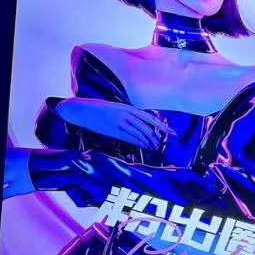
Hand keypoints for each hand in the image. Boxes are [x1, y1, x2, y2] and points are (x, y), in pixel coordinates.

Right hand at [55, 97, 170, 149]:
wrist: (84, 110)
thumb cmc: (100, 109)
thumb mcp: (117, 108)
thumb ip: (129, 114)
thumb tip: (141, 122)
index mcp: (128, 107)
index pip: (150, 118)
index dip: (161, 126)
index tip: (170, 132)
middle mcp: (126, 115)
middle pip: (147, 128)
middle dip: (156, 138)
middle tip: (161, 144)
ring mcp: (120, 123)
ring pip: (140, 135)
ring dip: (149, 142)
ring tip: (154, 147)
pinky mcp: (114, 131)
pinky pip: (131, 139)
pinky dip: (140, 143)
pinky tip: (144, 146)